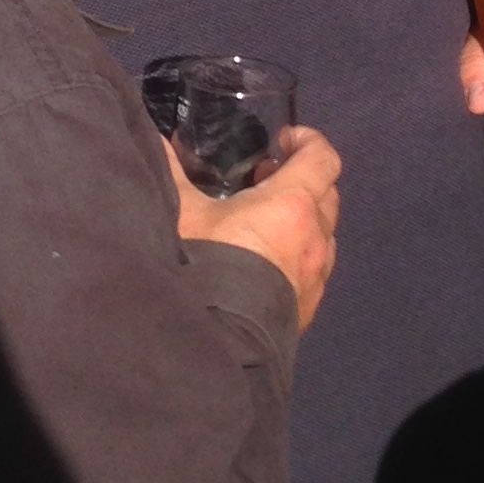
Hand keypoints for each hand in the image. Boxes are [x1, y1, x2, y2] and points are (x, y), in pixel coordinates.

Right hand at [172, 127, 339, 330]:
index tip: (284, 140)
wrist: (216, 341)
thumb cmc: (206, 266)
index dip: (308, 141)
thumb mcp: (183, 212)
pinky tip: (268, 263)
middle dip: (303, 179)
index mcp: (293, 205)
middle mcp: (314, 238)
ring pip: (325, 234)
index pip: (323, 158)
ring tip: (267, 222)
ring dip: (304, 219)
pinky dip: (301, 254)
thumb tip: (155, 140)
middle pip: (328, 194)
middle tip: (266, 179)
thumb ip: (172, 171)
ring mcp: (316, 276)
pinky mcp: (309, 308)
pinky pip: (315, 269)